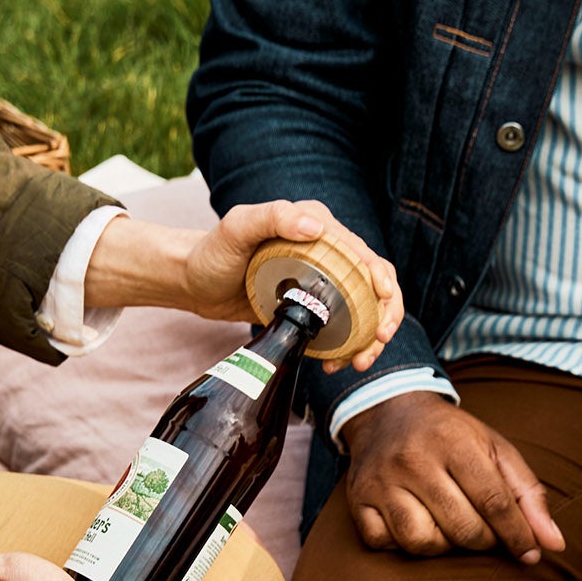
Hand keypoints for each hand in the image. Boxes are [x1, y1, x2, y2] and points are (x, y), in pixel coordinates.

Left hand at [183, 200, 404, 371]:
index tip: (383, 304)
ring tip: (359, 361)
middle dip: (386, 314)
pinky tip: (335, 363)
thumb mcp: (238, 228)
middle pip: (373, 283)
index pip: (364, 254)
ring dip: (370, 336)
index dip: (382, 280)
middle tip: (378, 342)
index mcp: (319, 227)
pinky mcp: (310, 305)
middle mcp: (326, 251)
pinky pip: (340, 326)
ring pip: (362, 309)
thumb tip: (316, 228)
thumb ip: (273, 217)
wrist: (195, 282)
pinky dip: (346, 346)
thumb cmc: (213, 251)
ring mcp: (321, 280)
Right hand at [338, 393, 564, 561]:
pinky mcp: (358, 500)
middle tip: (485, 531)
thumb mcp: (495, 450)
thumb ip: (528, 495)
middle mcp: (413, 460)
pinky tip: (416, 524)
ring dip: (444, 545)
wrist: (388, 412)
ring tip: (450, 527)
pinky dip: (404, 544)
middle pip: (462, 529)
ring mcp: (381, 482)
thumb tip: (553, 545)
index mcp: (454, 442)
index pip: (494, 502)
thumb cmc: (452, 437)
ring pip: (422, 543)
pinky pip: (385, 544)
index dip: (517, 535)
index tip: (529, 554)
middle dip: (484, 540)